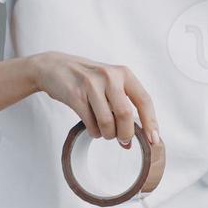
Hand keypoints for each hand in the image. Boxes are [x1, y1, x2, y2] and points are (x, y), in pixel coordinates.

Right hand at [30, 51, 160, 147]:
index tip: (153, 140)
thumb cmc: (86, 78)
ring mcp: (91, 85)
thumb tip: (134, 136)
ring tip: (105, 132)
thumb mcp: (110, 81)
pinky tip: (93, 128)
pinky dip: (94, 132)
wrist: (54, 67)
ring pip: (108, 122)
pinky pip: (91, 124)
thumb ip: (123, 103)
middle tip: (123, 140)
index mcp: (123, 74)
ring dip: (108, 134)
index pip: (144, 100)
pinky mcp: (75, 95)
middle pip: (126, 114)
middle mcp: (109, 77)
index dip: (150, 122)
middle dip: (125, 133)